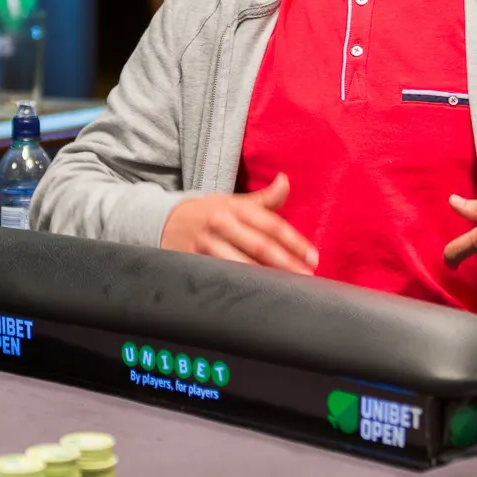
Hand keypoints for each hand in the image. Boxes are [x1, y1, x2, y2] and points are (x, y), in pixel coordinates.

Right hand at [161, 172, 317, 275]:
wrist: (164, 221)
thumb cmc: (208, 213)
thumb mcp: (233, 202)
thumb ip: (263, 198)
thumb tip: (285, 181)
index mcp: (235, 207)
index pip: (271, 225)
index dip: (294, 241)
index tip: (312, 257)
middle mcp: (221, 223)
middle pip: (259, 245)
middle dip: (286, 263)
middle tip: (306, 276)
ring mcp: (206, 244)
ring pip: (240, 264)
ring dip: (265, 278)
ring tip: (286, 289)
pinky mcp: (194, 261)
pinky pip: (221, 276)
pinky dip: (239, 286)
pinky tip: (256, 295)